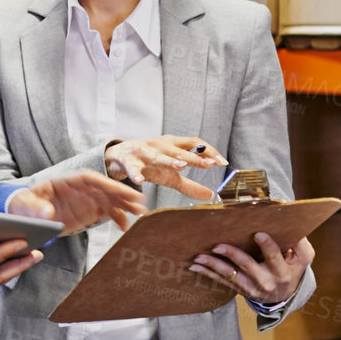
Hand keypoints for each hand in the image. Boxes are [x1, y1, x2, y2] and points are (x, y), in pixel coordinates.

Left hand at [8, 174, 144, 235]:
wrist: (24, 214)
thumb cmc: (23, 204)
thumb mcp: (25, 205)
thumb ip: (35, 208)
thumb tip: (47, 213)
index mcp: (66, 181)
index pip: (90, 179)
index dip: (107, 184)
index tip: (121, 190)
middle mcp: (79, 189)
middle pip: (104, 188)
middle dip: (122, 194)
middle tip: (140, 202)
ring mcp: (86, 200)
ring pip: (109, 199)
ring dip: (125, 205)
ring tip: (140, 213)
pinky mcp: (88, 212)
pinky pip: (106, 213)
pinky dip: (117, 218)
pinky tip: (126, 227)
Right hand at [104, 136, 227, 200]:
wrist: (118, 156)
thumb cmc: (148, 164)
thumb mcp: (170, 174)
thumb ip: (189, 185)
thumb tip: (210, 195)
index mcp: (172, 145)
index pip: (194, 144)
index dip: (208, 151)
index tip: (222, 162)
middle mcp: (159, 145)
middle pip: (179, 151)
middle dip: (195, 158)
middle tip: (209, 164)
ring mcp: (143, 152)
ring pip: (158, 157)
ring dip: (169, 161)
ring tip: (181, 166)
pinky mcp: (127, 160)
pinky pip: (132, 167)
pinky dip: (135, 174)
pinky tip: (139, 182)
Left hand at [189, 233, 313, 304]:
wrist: (284, 295)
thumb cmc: (292, 268)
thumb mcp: (303, 258)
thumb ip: (299, 243)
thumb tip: (290, 223)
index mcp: (282, 270)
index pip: (274, 257)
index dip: (267, 246)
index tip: (258, 234)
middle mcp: (265, 280)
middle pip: (247, 266)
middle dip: (232, 255)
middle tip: (217, 246)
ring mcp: (250, 287)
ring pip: (230, 276)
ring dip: (213, 266)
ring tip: (198, 257)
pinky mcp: (239, 289)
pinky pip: (222, 281)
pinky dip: (207, 273)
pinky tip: (194, 266)